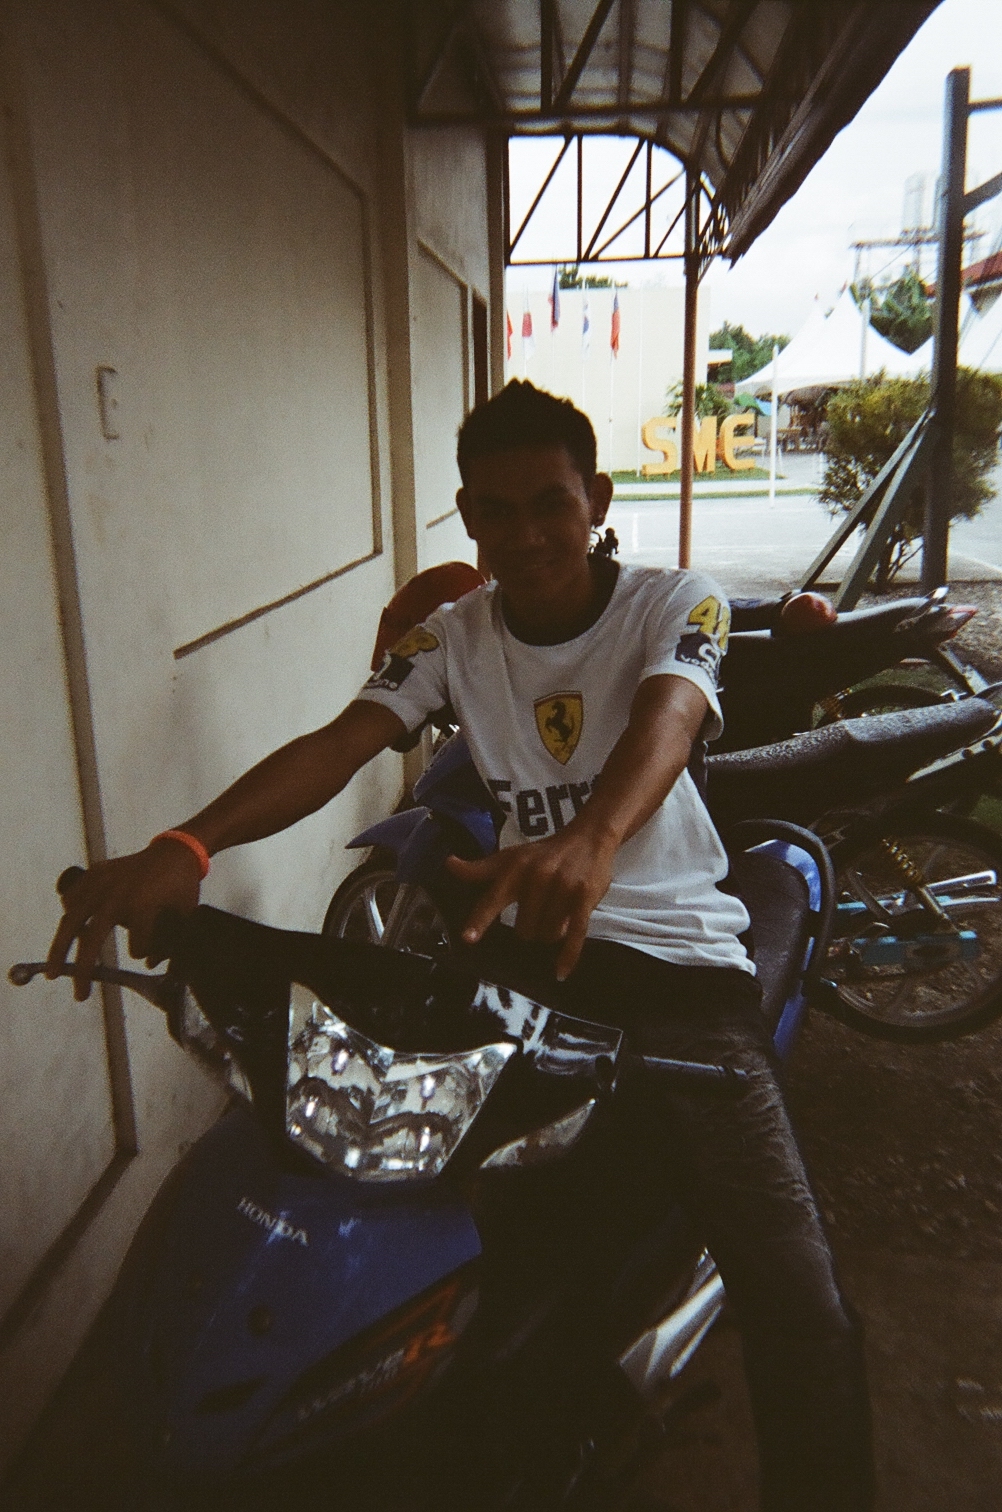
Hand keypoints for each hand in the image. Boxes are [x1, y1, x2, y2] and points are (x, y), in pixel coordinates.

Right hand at [46, 843, 202, 999]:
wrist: (175, 851)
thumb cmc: (181, 886)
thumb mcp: (185, 916)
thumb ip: (171, 944)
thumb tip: (150, 965)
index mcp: (143, 906)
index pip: (136, 947)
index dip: (142, 953)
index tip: (146, 953)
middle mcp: (117, 896)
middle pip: (90, 940)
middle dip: (83, 970)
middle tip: (80, 994)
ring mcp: (102, 883)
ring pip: (71, 920)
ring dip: (60, 948)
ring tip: (54, 971)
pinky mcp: (95, 873)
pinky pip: (73, 897)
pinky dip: (68, 914)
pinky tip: (68, 930)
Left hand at [445, 826, 616, 980]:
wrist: (589, 837)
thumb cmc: (544, 853)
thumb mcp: (510, 858)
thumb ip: (480, 869)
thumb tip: (448, 864)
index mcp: (515, 871)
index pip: (492, 900)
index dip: (480, 920)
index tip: (468, 938)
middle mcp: (537, 878)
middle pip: (524, 930)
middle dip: (531, 929)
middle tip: (540, 912)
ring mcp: (562, 888)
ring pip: (548, 934)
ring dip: (551, 932)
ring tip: (558, 913)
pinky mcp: (584, 898)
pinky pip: (574, 934)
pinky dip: (568, 955)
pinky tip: (560, 972)